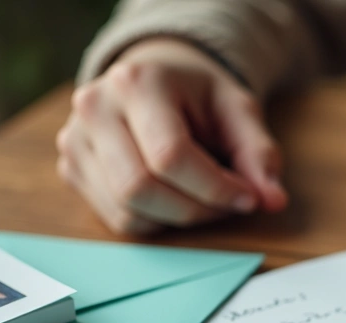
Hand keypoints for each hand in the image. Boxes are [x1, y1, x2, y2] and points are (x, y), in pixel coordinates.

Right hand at [56, 38, 287, 233]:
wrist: (155, 79)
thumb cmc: (199, 96)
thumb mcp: (238, 111)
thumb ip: (258, 154)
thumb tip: (273, 201)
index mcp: (136, 83)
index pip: (170, 156)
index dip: (215, 189)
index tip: (249, 198)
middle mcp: (94, 108)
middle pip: (140, 188)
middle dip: (196, 210)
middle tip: (229, 205)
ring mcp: (75, 140)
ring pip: (126, 212)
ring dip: (177, 220)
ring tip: (205, 200)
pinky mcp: (72, 168)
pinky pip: (116, 219)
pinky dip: (155, 221)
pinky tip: (176, 199)